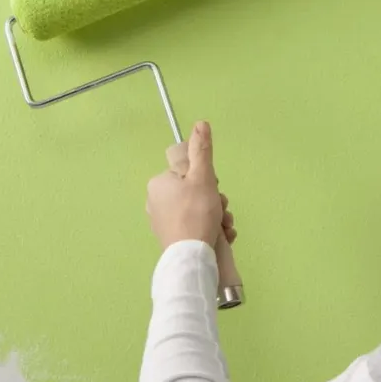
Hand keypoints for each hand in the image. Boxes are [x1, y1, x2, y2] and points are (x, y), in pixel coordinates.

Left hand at [146, 121, 236, 248]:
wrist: (192, 258)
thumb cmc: (196, 213)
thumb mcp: (204, 177)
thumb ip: (202, 150)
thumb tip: (200, 123)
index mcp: (159, 183)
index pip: (188, 172)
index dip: (207, 179)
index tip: (214, 190)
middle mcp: (156, 201)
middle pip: (195, 192)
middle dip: (215, 201)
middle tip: (221, 209)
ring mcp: (163, 222)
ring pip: (198, 210)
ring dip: (217, 215)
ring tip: (224, 226)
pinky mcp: (171, 239)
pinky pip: (195, 226)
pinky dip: (210, 229)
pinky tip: (221, 236)